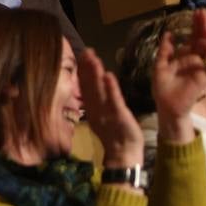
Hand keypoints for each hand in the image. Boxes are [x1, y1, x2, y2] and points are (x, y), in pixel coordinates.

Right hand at [79, 48, 144, 170]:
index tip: (83, 54)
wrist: (122, 154)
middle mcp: (96, 107)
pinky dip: (110, 88)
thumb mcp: (102, 116)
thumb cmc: (115, 134)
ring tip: (94, 58)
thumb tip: (92, 87)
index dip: (83, 69)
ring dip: (95, 73)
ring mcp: (106, 111)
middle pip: (89, 84)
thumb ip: (96, 101)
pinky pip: (113, 100)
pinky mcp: (118, 115)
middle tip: (86, 51)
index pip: (85, 84)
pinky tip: (108, 75)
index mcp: (92, 106)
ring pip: (99, 89)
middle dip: (87, 67)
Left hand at [151, 8, 205, 144]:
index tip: (196, 13)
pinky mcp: (205, 78)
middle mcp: (195, 60)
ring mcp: (201, 68)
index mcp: (184, 56)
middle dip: (203, 27)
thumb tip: (168, 33)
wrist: (165, 105)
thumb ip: (165, 50)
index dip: (195, 26)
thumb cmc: (162, 87)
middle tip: (203, 13)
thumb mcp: (160, 65)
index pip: (193, 38)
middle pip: (203, 40)